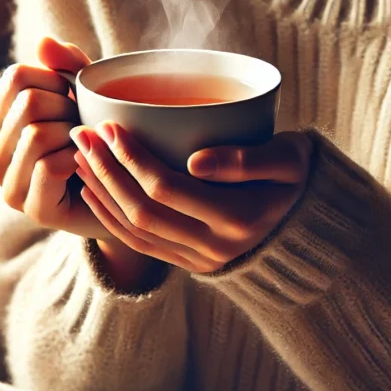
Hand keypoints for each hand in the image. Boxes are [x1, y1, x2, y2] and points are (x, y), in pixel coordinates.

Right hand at [0, 36, 105, 237]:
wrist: (127, 194)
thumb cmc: (101, 139)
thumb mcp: (88, 93)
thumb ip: (68, 65)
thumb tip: (43, 42)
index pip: (16, 77)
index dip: (57, 80)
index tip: (73, 100)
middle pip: (27, 103)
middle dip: (68, 108)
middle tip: (85, 127)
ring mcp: (9, 187)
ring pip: (35, 134)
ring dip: (74, 135)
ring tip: (87, 146)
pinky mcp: (33, 210)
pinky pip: (48, 167)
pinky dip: (77, 159)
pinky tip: (88, 165)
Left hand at [71, 122, 313, 272]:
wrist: (310, 228)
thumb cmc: (296, 177)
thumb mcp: (289, 159)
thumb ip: (248, 159)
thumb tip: (196, 161)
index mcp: (236, 218)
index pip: (166, 188)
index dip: (131, 158)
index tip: (110, 126)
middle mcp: (213, 247)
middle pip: (141, 210)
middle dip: (106, 171)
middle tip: (83, 134)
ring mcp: (199, 261)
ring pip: (133, 231)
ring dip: (101, 192)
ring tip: (80, 156)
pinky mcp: (189, 265)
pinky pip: (138, 245)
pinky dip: (109, 216)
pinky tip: (92, 189)